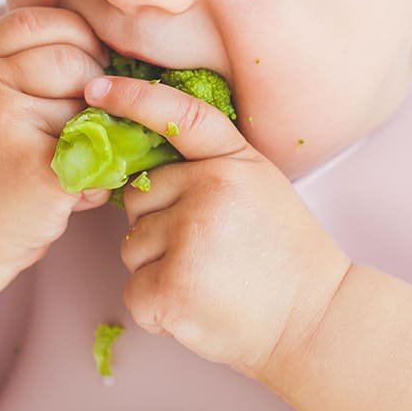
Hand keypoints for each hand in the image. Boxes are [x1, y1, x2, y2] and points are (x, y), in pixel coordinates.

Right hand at [0, 7, 113, 281]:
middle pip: (73, 59)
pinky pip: (100, 153)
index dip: (76, 40)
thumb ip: (18, 62)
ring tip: (67, 164)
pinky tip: (74, 191)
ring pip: (89, 108)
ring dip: (96, 137)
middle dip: (90, 90)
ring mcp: (6, 128)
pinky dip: (100, 175)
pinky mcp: (37, 171)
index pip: (42, 21)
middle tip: (75, 127)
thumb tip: (95, 36)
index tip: (82, 70)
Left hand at [83, 73, 351, 380]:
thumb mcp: (262, 188)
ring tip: (208, 281)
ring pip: (132, 247)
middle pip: (137, 198)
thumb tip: (145, 170)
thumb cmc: (285, 258)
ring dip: (156, 269)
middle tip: (207, 252)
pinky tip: (197, 307)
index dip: (134, 98)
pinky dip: (156, 307)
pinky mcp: (172, 288)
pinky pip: (134, 290)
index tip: (97, 89)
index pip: (178, 116)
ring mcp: (189, 239)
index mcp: (233, 163)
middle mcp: (209, 191)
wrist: (314, 321)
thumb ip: (212, 169)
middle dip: (157, 225)